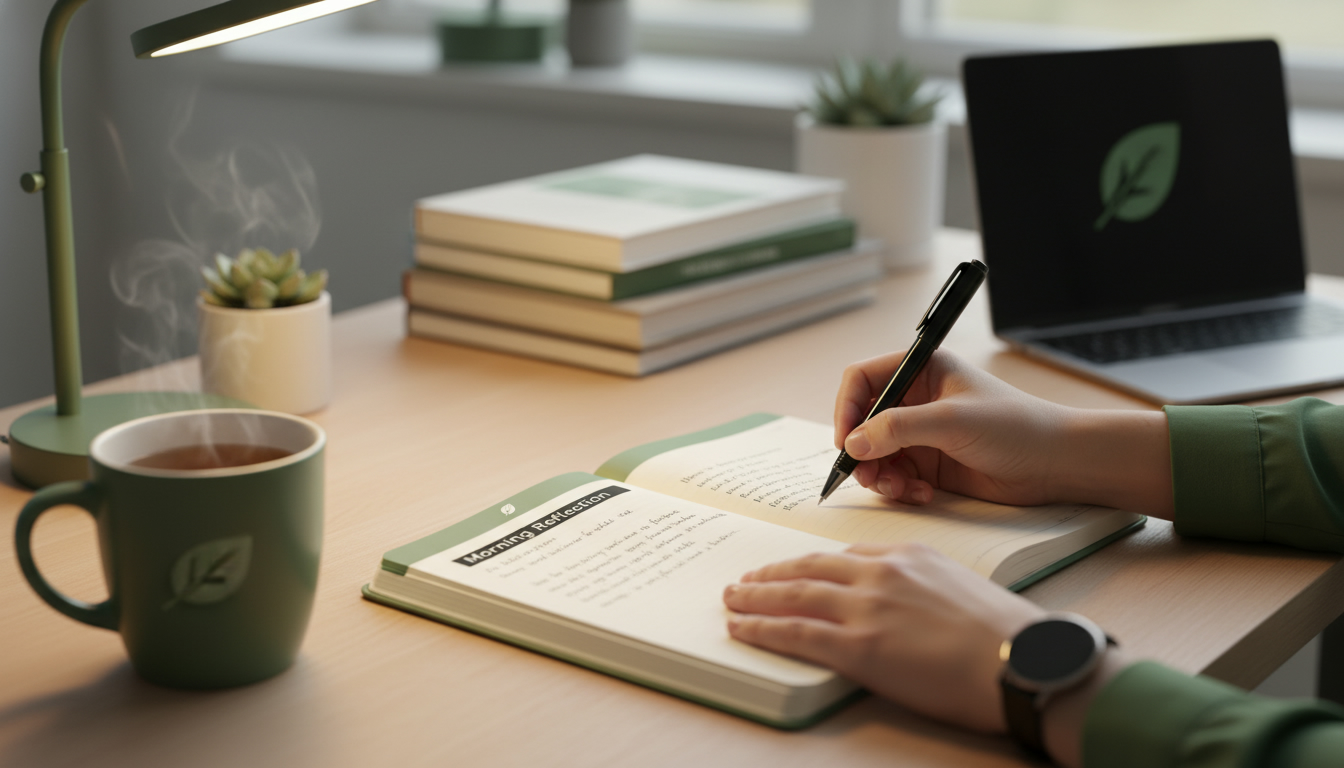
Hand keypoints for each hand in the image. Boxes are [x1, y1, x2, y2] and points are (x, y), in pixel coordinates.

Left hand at [723, 542, 1044, 733]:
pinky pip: (796, 633)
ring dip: (756, 598)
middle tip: (746, 579)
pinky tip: (742, 630)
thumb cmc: (1006, 635)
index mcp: (907, 555)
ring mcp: (866, 608)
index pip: (845, 554)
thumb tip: (904, 605)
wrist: (1022, 661)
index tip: (793, 568)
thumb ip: (923, 587)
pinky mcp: (858, 647)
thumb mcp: (962, 588)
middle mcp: (880, 573)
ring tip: (733, 600)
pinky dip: (762, 629)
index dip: (810, 564)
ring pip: (794, 596)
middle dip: (773, 574)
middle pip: (810, 568)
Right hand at [834, 350, 1173, 518]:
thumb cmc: (1016, 427)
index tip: (847, 441)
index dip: (847, 409)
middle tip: (870, 475)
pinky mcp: (931, 465)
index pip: (862, 381)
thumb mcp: (952, 421)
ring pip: (875, 454)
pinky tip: (922, 494)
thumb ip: (898, 428)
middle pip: (863, 422)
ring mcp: (922, 434)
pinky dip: (900, 489)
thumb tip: (854, 443)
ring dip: (880, 475)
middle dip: (862, 451)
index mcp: (922, 370)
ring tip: (899, 489)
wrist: (1057, 464)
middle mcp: (917, 399)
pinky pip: (895, 476)